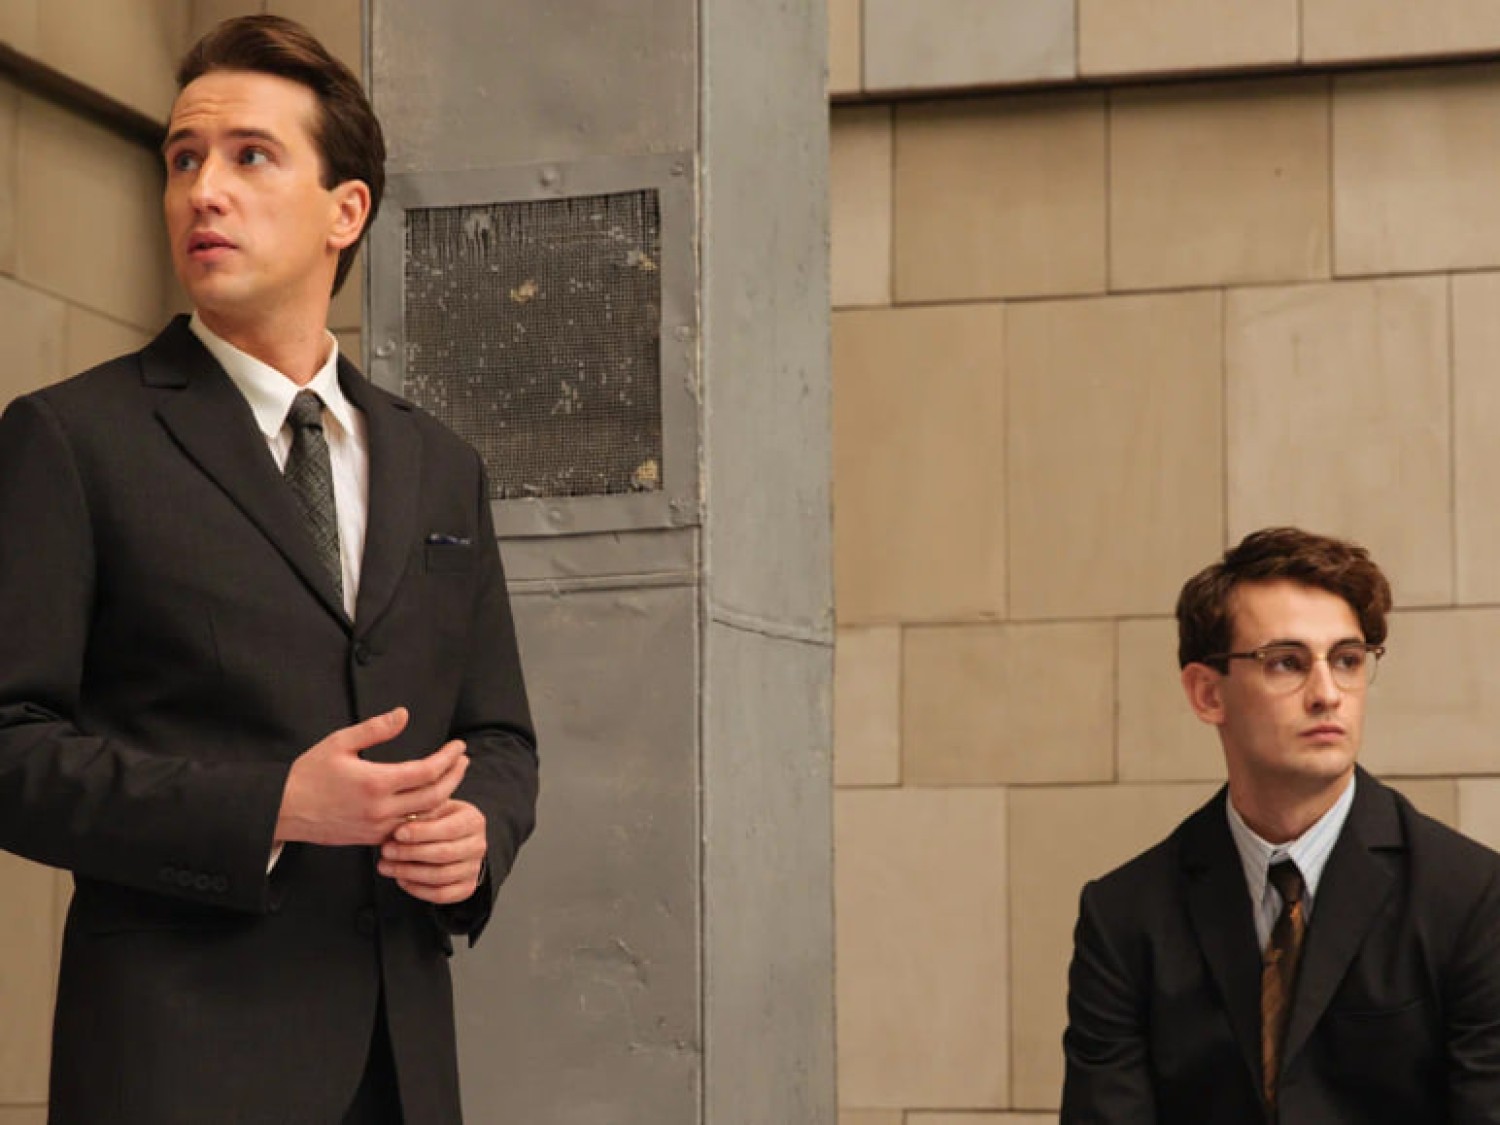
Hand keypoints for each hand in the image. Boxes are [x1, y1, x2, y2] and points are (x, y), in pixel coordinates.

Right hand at [274, 707, 468, 846]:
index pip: (427, 772)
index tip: (458, 746)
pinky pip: (409, 829)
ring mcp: (378, 828)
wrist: (284, 810)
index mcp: (376, 782)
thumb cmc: (309, 772)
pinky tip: (431, 801)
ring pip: (425, 816)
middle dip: (455, 776)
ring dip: (445, 796)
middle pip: (435, 796)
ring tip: (453, 776)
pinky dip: (425, 815)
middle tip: (464, 760)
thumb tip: (404, 714)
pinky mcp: (372, 839)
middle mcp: (381, 809)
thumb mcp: (339, 742)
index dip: (448, 758)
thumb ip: (375, 729)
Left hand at [377, 798, 487, 904]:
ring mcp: (473, 868)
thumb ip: (422, 813)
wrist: (453, 838)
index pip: (449, 829)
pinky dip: (418, 889)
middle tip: (386, 851)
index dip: (421, 833)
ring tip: (386, 866)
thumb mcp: (433, 808)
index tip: (397, 833)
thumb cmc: (439, 820)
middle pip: (444, 854)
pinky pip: (441, 895)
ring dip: (408, 872)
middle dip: (410, 853)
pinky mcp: (466, 888)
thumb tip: (400, 825)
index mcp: (473, 820)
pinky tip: (402, 879)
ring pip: (440, 876)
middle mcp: (478, 845)